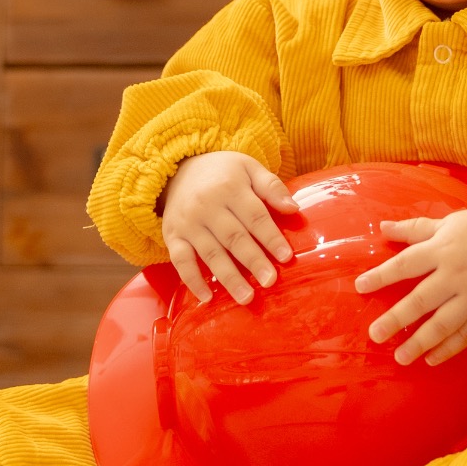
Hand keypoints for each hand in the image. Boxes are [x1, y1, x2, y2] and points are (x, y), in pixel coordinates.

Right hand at [160, 151, 298, 304]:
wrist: (176, 170)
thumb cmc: (221, 173)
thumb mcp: (248, 168)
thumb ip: (271, 186)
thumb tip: (293, 209)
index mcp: (229, 187)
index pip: (254, 216)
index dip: (271, 237)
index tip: (286, 257)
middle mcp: (207, 206)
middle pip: (234, 237)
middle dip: (253, 261)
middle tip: (270, 281)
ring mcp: (188, 223)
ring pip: (211, 253)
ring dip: (229, 277)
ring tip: (246, 297)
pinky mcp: (172, 236)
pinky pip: (181, 261)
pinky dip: (192, 280)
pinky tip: (207, 297)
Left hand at [356, 209, 466, 364]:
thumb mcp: (449, 223)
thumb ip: (415, 229)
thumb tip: (382, 228)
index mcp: (443, 250)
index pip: (405, 264)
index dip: (382, 276)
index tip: (361, 287)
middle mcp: (456, 275)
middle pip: (421, 300)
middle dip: (396, 319)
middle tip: (375, 335)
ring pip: (443, 324)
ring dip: (420, 342)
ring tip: (400, 357)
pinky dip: (449, 348)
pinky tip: (431, 359)